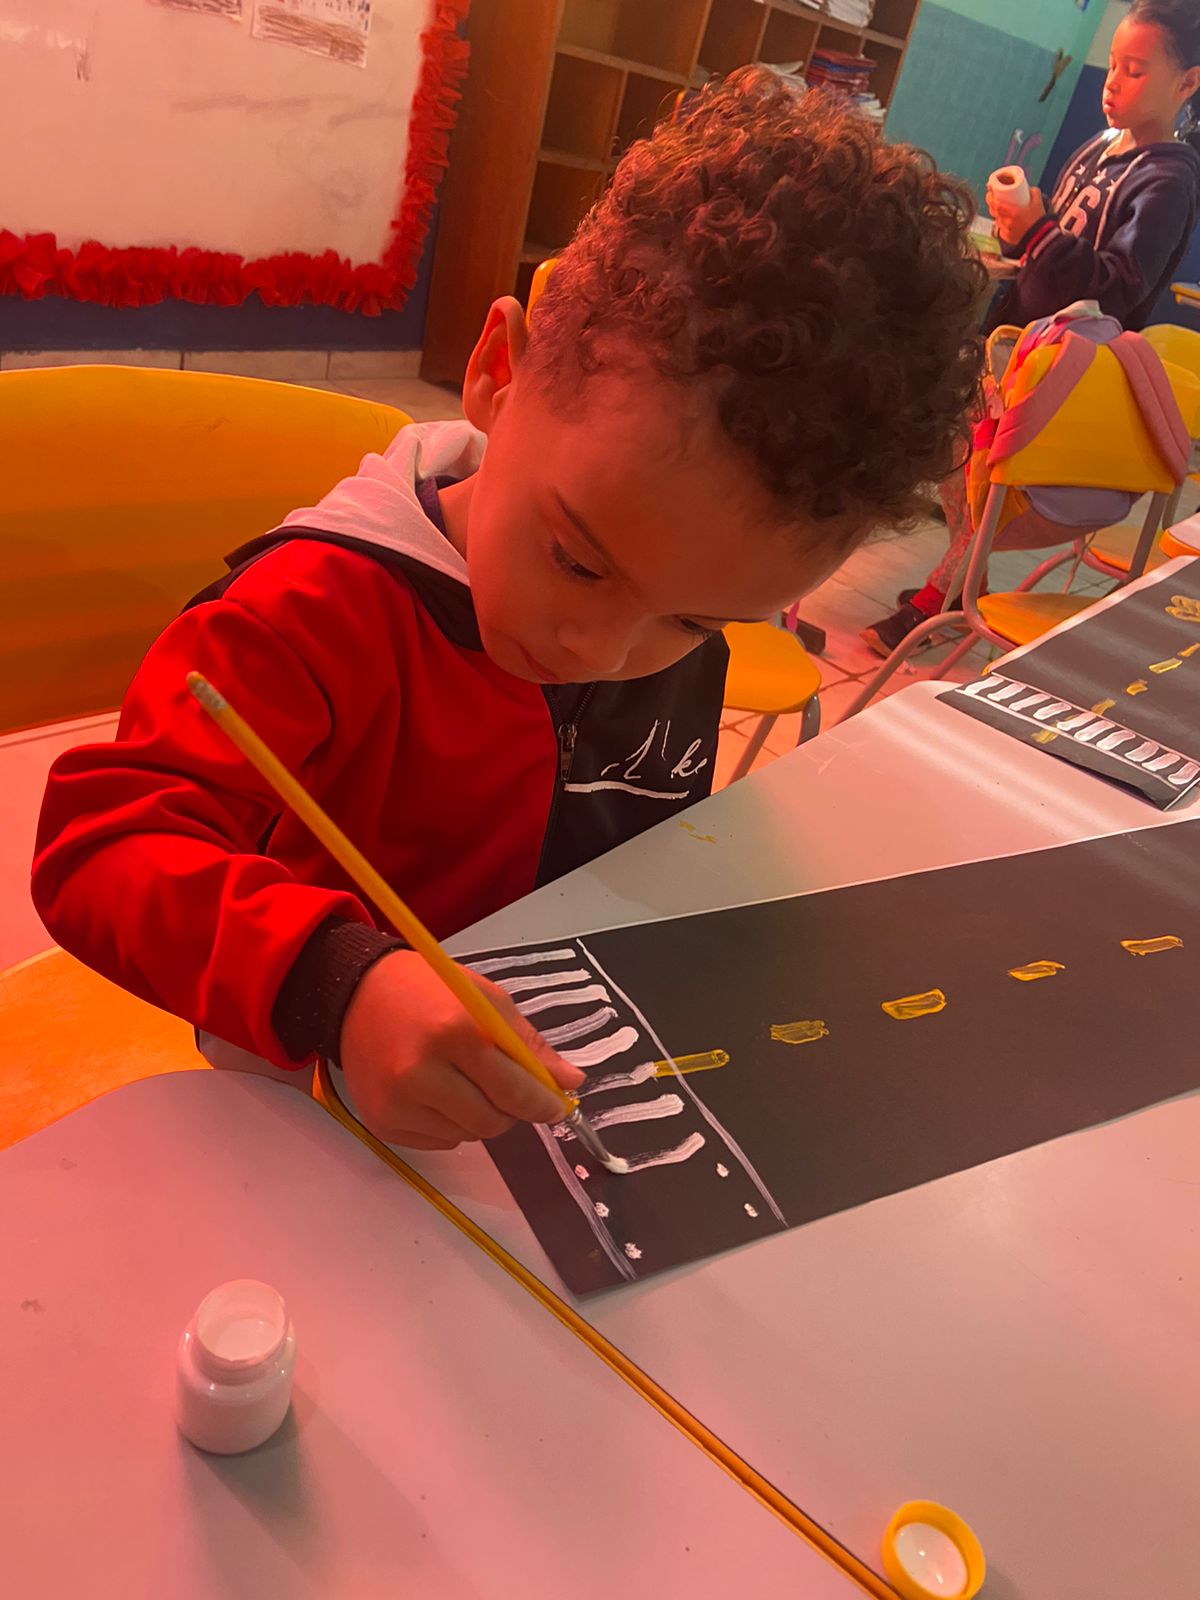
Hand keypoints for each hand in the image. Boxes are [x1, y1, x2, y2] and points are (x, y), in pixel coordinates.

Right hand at [339, 950, 584, 1148]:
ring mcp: (398, 1101)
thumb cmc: (429, 990)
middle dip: (511, 1112)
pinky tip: (436, 1093)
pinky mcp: (381, 1121)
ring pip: (467, 1136)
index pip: (514, 1091)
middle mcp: (422, 1071)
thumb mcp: (486, 1001)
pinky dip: (449, 1125)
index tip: (557, 1107)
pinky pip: (438, 1143)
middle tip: (507, 1090)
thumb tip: (571, 1082)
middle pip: (492, 1121)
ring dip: (478, 1117)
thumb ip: (529, 1045)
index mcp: (456, 1031)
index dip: (543, 1105)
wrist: (357, 993)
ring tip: (463, 1081)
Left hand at [986, 184, 1045, 248]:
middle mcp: (1008, 223)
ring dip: (996, 214)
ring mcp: (1006, 231)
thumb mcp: (1038, 202)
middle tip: (993, 199)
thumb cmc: (1039, 220)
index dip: (991, 198)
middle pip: (994, 212)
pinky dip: (1001, 224)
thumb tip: (1028, 188)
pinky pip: (1000, 229)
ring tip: (999, 209)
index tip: (990, 193)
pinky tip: (1004, 220)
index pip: (997, 205)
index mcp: (1014, 213)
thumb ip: (1034, 192)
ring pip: (997, 220)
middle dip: (991, 204)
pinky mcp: (1007, 238)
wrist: (1041, 237)